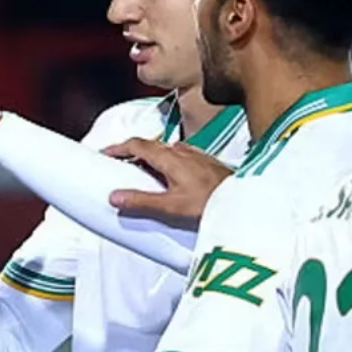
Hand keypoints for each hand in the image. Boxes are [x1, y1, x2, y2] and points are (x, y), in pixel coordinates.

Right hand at [103, 138, 233, 224]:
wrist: (246, 203)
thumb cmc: (211, 204)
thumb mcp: (172, 207)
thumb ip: (142, 202)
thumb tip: (114, 197)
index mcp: (171, 158)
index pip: (138, 144)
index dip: (118, 147)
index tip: (104, 153)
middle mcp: (183, 151)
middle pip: (151, 144)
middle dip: (131, 151)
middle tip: (118, 162)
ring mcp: (196, 155)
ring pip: (166, 149)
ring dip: (150, 156)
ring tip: (141, 171)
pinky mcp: (207, 163)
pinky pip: (180, 155)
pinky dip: (166, 161)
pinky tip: (170, 176)